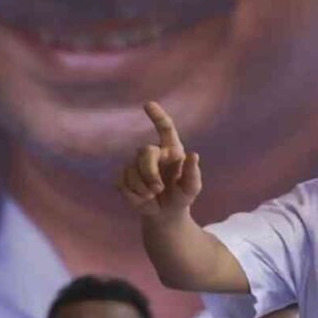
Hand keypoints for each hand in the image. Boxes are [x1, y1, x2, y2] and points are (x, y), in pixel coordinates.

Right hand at [118, 101, 202, 217]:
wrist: (166, 213)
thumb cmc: (182, 196)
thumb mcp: (192, 188)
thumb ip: (193, 173)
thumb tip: (194, 155)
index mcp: (171, 150)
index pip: (165, 128)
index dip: (157, 116)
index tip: (148, 104)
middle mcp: (153, 153)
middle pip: (144, 151)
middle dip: (150, 172)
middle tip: (158, 189)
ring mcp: (136, 164)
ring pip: (132, 170)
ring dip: (144, 187)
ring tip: (154, 195)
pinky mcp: (124, 177)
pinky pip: (123, 182)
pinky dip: (134, 194)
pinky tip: (143, 198)